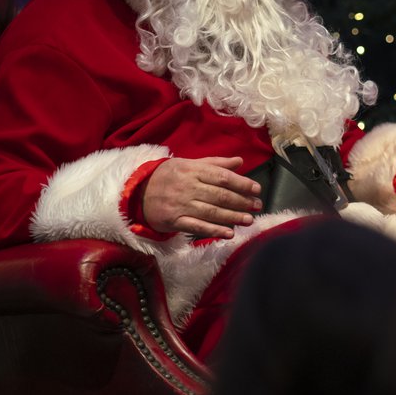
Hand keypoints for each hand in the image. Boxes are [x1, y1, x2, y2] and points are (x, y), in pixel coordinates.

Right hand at [142, 156, 262, 238]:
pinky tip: (229, 233)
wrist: (138, 192)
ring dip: (232, 217)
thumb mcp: (188, 164)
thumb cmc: (168, 176)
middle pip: (219, 195)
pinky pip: (197, 227)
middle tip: (257, 206)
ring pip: (211, 212)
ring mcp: (180, 205)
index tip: (256, 189)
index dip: (241, 183)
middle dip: (241, 201)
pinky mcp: (174, 221)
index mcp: (192, 170)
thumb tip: (239, 161)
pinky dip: (214, 230)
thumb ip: (215, 163)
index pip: (222, 176)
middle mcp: (187, 186)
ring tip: (249, 220)